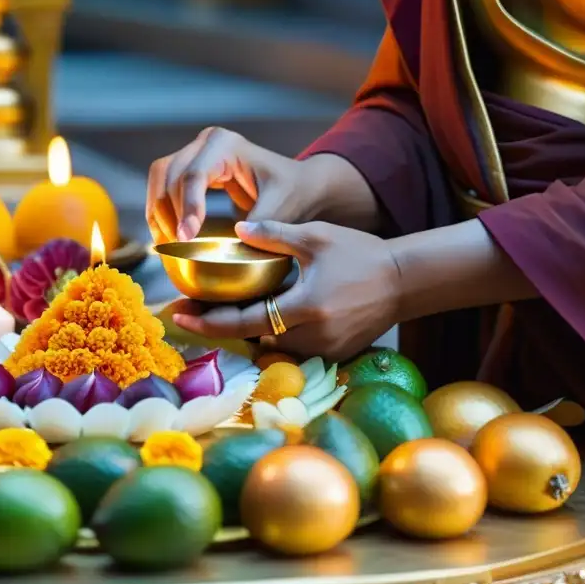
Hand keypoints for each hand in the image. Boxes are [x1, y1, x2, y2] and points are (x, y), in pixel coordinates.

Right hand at [147, 127, 376, 243]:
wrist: (300, 186)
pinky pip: (164, 184)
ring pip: (160, 177)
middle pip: (169, 174)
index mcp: (226, 145)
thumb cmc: (294, 193)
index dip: (187, 207)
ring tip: (166, 242)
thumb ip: (259, 224)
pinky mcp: (193, 167)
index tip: (186, 238)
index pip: (194, 175)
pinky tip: (165, 234)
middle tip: (175, 245)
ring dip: (158, 210)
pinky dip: (160, 209)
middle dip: (168, 211)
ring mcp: (197, 152)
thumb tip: (233, 241)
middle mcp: (206, 143)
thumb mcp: (282, 209)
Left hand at [171, 220, 401, 361]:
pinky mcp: (334, 354)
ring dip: (250, 329)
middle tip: (189, 310)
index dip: (208, 320)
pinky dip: (276, 333)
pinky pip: (293, 347)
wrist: (406, 281)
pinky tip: (261, 314)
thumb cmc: (361, 253)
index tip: (179, 314)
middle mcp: (313, 336)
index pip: (245, 321)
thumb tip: (235, 229)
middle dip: (223, 325)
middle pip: (254, 337)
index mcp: (305, 307)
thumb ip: (273, 234)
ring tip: (220, 309)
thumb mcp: (316, 237)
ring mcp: (324, 350)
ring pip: (272, 344)